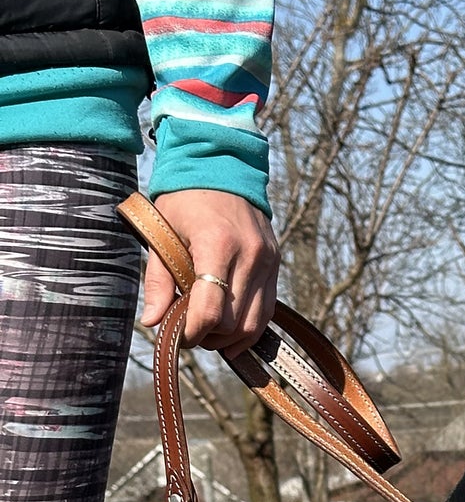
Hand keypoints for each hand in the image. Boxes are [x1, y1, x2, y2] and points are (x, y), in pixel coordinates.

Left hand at [138, 189, 278, 358]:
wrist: (222, 164)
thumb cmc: (185, 198)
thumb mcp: (162, 234)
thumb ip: (158, 281)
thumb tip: (152, 322)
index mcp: (217, 244)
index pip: (211, 311)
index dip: (193, 333)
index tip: (179, 335)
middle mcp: (249, 255)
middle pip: (233, 323)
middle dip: (209, 336)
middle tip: (189, 331)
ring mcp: (267, 261)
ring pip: (255, 323)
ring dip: (230, 337)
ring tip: (208, 331)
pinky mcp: (275, 265)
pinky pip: (266, 310)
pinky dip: (248, 327)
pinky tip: (229, 330)